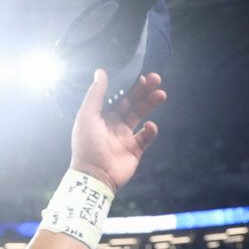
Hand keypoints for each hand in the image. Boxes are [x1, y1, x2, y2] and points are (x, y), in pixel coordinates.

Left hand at [69, 70, 164, 191]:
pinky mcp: (134, 150)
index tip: (141, 74)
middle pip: (131, 104)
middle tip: (156, 78)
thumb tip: (100, 72)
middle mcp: (113, 124)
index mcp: (101, 116)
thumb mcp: (87, 116)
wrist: (95, 176)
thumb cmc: (87, 145)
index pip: (117, 96)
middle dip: (143, 92)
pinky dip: (150, 130)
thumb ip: (95, 94)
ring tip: (161, 94)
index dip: (129, 86)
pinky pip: (146, 137)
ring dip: (150, 105)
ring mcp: (124, 137)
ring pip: (140, 117)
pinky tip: (150, 125)